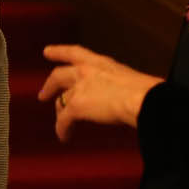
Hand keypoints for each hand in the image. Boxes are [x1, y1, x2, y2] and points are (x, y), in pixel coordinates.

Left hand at [38, 44, 160, 141]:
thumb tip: (127, 97)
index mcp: (101, 63)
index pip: (75, 52)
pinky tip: (64, 137)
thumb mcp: (130, 80)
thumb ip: (120, 85)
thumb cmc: (146, 92)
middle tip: (42, 95)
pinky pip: (63, 120)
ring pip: (61, 101)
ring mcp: (79, 88)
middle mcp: (86, 71)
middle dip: (49, 86)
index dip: (59, 52)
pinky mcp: (76, 106)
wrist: (142, 99)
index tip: (46, 51)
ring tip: (61, 122)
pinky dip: (62, 130)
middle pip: (59, 76)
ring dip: (59, 113)